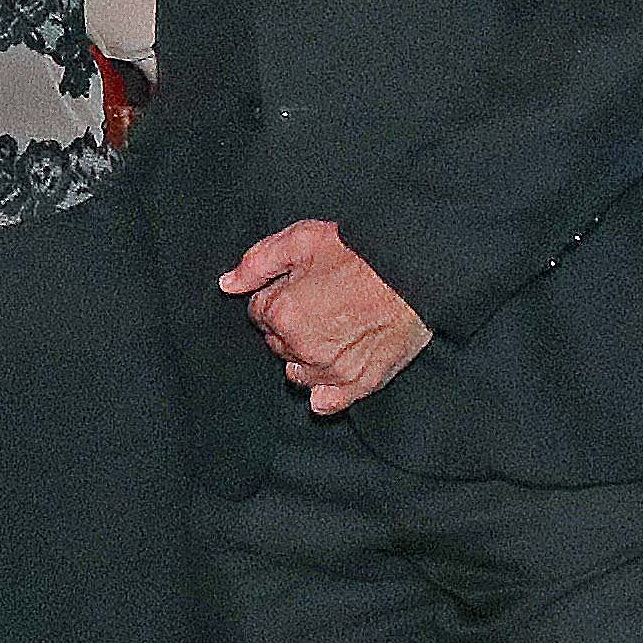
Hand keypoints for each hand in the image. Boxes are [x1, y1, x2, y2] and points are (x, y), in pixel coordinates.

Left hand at [221, 223, 433, 417]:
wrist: (414, 270)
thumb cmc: (361, 252)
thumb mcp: (302, 240)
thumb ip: (257, 263)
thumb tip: (227, 284)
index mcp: (282, 314)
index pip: (258, 313)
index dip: (277, 296)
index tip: (298, 287)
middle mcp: (302, 348)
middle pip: (277, 344)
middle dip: (290, 326)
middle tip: (320, 303)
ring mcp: (331, 371)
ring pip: (299, 372)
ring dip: (306, 355)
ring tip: (333, 330)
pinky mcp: (360, 383)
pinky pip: (328, 402)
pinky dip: (324, 394)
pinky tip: (328, 378)